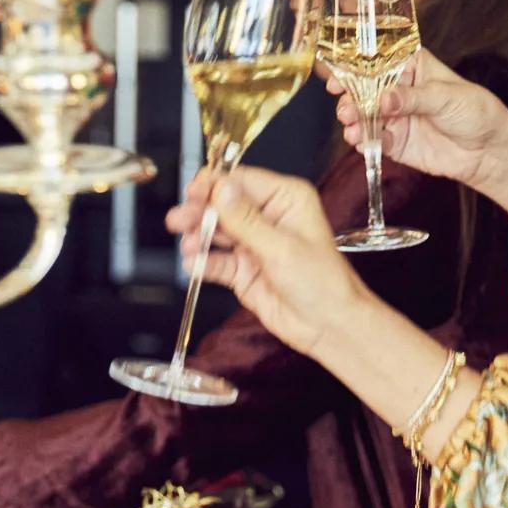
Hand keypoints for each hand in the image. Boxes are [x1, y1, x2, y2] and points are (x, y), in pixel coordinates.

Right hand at [166, 167, 358, 362]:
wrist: (327, 326)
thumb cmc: (323, 283)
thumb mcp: (281, 247)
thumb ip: (246, 220)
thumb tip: (222, 190)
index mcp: (285, 200)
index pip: (242, 181)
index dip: (214, 185)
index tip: (193, 191)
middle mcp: (267, 218)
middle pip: (224, 205)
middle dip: (200, 211)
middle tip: (180, 218)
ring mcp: (253, 245)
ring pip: (216, 233)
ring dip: (198, 237)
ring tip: (189, 245)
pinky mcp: (243, 271)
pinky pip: (217, 262)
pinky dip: (203, 263)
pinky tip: (194, 265)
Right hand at [331, 49, 507, 184]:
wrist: (487, 150)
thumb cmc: (475, 112)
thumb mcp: (446, 97)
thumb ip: (413, 98)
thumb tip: (384, 99)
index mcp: (413, 67)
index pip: (379, 63)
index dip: (356, 69)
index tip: (340, 78)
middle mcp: (400, 91)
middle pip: (366, 91)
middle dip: (351, 99)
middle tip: (346, 109)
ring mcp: (396, 117)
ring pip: (365, 117)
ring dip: (354, 121)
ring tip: (351, 127)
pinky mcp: (396, 143)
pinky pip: (374, 141)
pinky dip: (364, 142)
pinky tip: (361, 142)